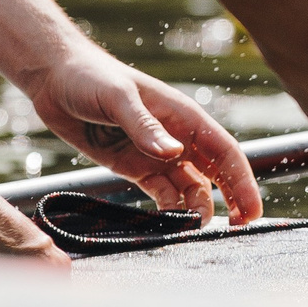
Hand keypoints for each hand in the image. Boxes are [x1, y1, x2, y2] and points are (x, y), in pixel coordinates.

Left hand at [25, 44, 261, 221]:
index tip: (252, 208)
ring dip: (196, 208)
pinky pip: (161, 193)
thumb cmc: (91, 77)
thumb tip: (173, 154)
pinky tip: (167, 224)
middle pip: (216, 172)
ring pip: (190, 187)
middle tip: (241, 227)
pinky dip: (168, 210)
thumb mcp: (118, 98)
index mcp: (183, 116)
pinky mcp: (135, 168)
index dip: (243, 180)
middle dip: (233, 198)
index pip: (224, 151)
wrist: (56, 79)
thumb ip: (145, 127)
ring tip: (191, 229)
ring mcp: (157, 154)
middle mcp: (177, 137)